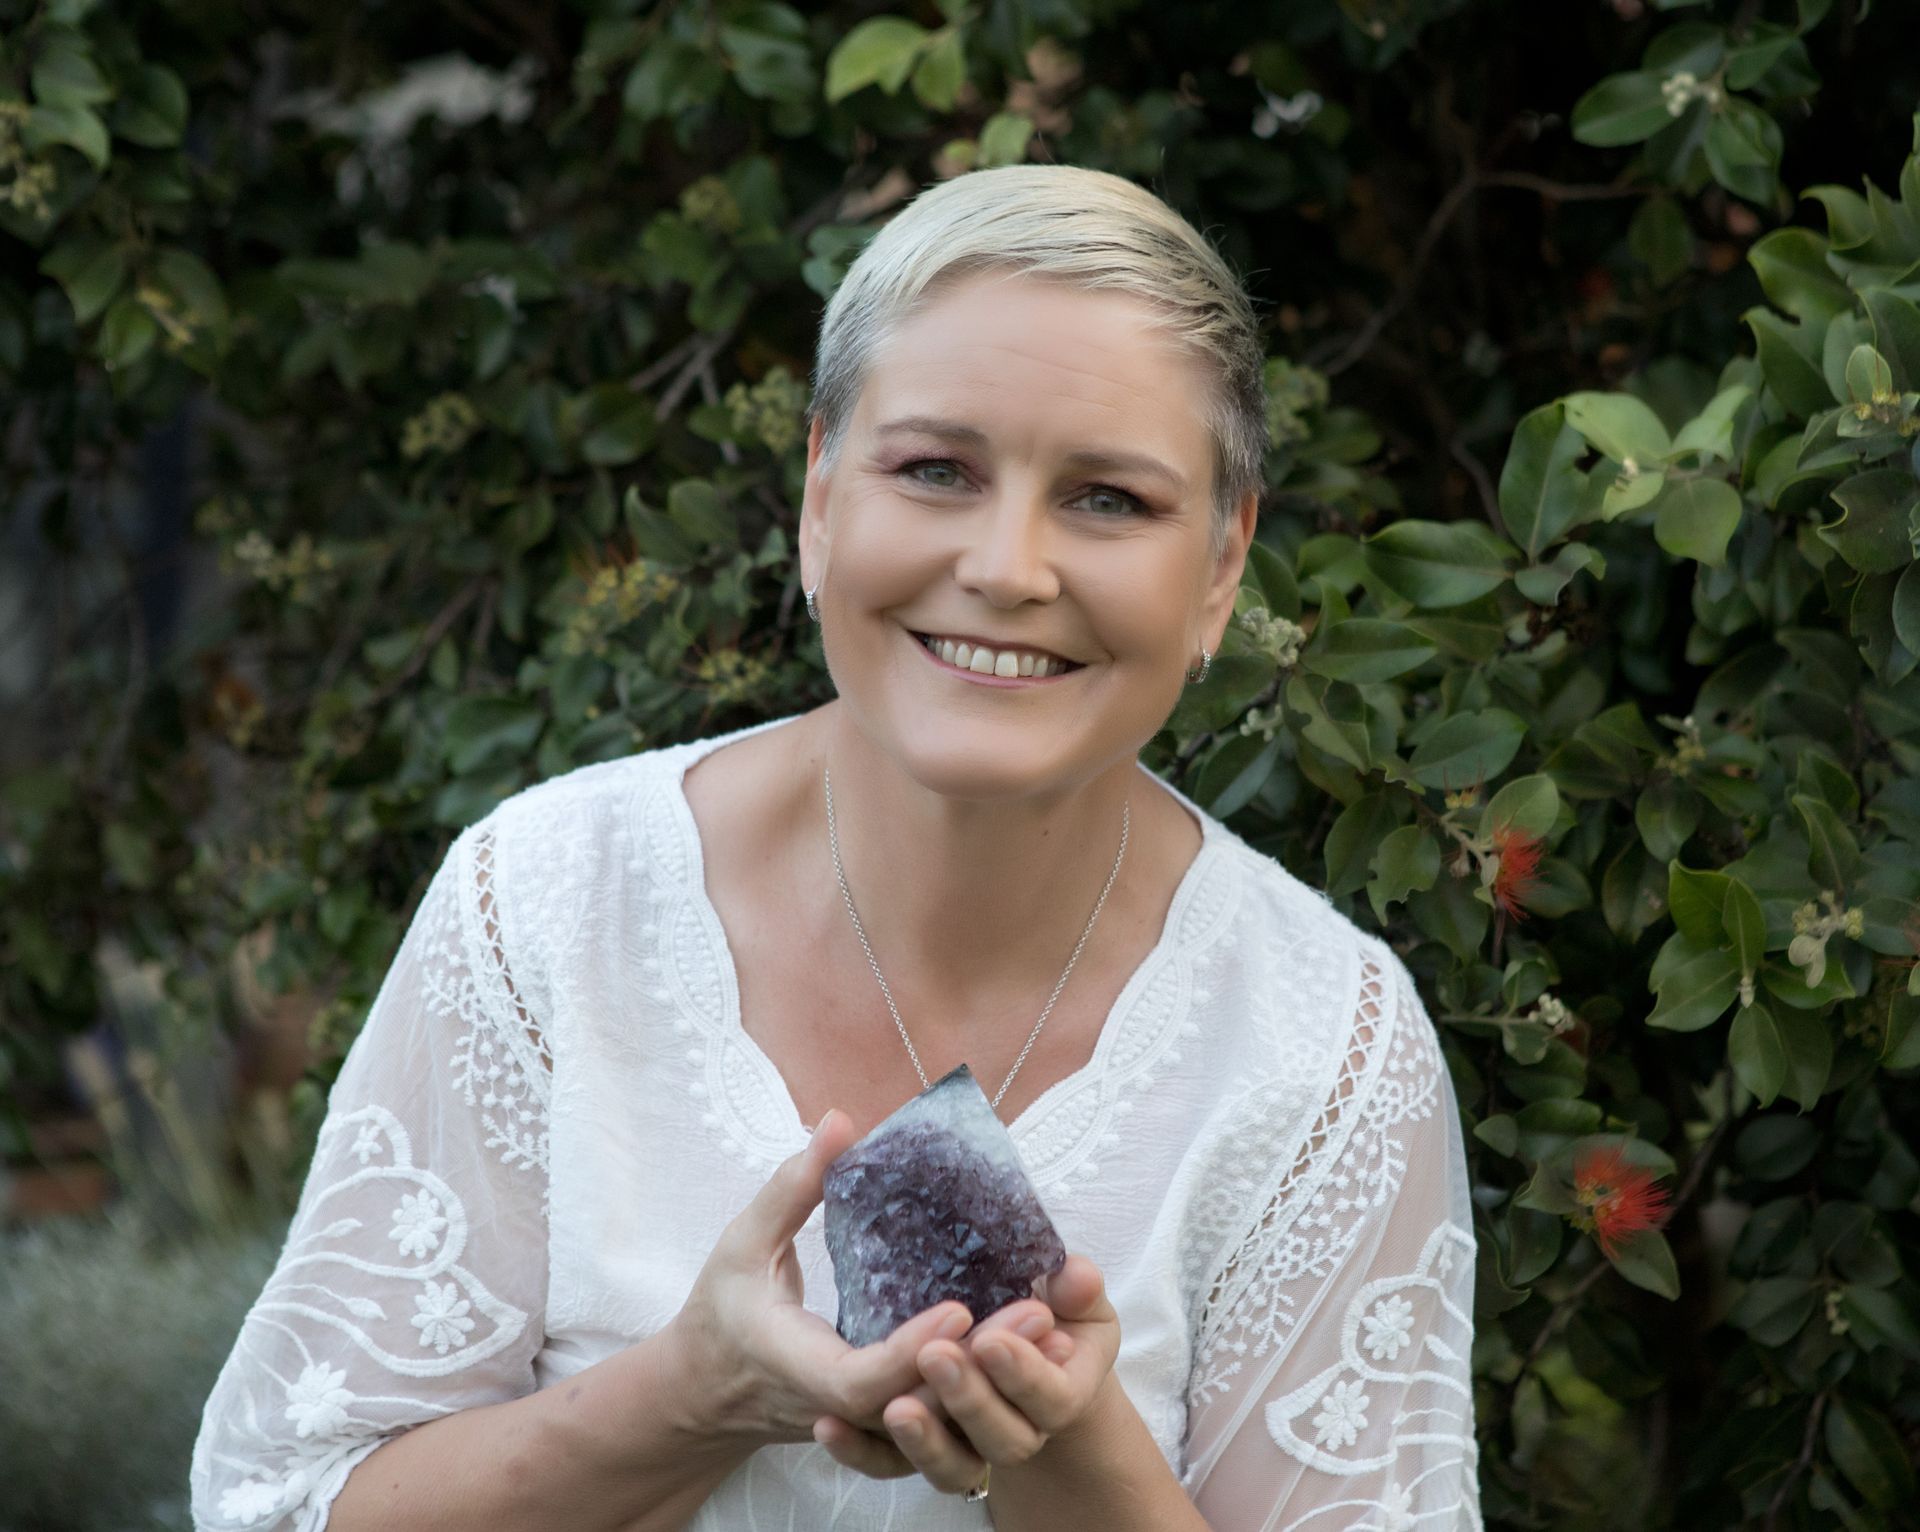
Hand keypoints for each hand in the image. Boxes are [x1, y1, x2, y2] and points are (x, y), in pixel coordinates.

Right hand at [667, 1109, 1070, 1446]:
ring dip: (994, 1383)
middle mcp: (834, 1409)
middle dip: (978, 1362)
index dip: (911, 1348)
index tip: (960, 1305)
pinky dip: (981, 1396)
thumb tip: (838, 1122)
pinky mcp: (879, 1428)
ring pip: (934, 1424)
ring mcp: (861, 1427)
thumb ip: (790, 1188)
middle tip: (1038, 1311)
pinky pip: (934, 1424)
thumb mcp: (742, 1243)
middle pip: (916, 1403)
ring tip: (1051, 1333)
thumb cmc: (722, 1309)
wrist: (703, 1392)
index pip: (861, 1378)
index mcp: (796, 1365)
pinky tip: (1026, 1357)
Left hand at [810, 1253, 1121, 1494]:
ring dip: (925, 1439)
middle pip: (1004, 1440)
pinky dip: (861, 1454)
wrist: (1037, 1363)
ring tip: (895, 1409)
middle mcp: (1021, 1427)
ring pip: (951, 1466)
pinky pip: (892, 1467)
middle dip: (972, 1399)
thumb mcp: (1075, 1299)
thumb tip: (1077, 1275)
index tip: (992, 1335)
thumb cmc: (1057, 1317)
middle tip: (938, 1354)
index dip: (1027, 1374)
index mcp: (1064, 1388)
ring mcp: (969, 1442)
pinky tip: (829, 1429)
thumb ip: (1079, 1286)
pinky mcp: (920, 1446)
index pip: (1056, 1401)